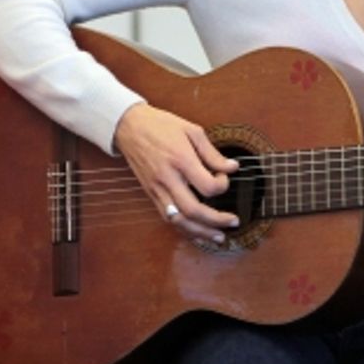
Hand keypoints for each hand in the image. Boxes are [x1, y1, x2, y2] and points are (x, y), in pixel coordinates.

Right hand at [113, 101, 239, 242]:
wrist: (129, 127)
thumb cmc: (161, 126)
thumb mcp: (191, 130)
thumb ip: (212, 153)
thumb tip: (232, 168)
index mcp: (180, 159)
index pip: (206, 185)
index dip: (222, 186)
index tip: (224, 177)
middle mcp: (168, 178)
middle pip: (192, 210)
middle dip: (216, 221)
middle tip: (233, 222)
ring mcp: (157, 189)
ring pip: (179, 220)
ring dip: (200, 232)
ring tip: (218, 237)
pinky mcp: (151, 194)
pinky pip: (168, 218)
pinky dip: (184, 229)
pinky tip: (198, 232)